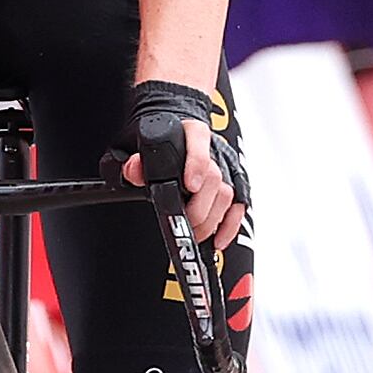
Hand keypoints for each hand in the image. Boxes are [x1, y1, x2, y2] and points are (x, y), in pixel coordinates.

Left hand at [118, 82, 248, 252]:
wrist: (175, 133)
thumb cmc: (159, 142)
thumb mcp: (138, 145)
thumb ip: (134, 160)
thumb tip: (134, 170)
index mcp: (190, 133)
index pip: (198, 143)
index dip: (197, 166)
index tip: (190, 186)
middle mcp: (212, 149)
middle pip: (214, 177)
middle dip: (199, 208)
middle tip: (185, 224)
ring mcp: (225, 167)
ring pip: (227, 194)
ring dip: (211, 220)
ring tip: (194, 233)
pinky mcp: (233, 184)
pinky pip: (238, 205)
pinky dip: (230, 226)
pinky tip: (217, 240)